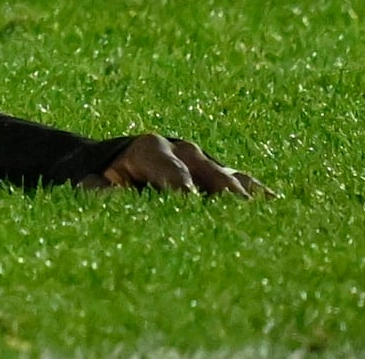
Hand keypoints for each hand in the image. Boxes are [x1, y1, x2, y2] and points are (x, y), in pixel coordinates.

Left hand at [87, 134, 258, 197]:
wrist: (106, 166)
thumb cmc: (97, 177)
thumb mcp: (89, 183)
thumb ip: (99, 192)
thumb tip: (108, 198)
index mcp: (150, 149)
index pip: (172, 171)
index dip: (184, 189)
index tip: (194, 206)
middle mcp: (181, 151)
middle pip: (208, 171)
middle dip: (223, 192)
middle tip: (240, 215)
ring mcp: (202, 161)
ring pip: (228, 176)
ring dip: (245, 195)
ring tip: (268, 213)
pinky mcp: (215, 175)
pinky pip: (238, 182)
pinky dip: (254, 193)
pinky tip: (275, 207)